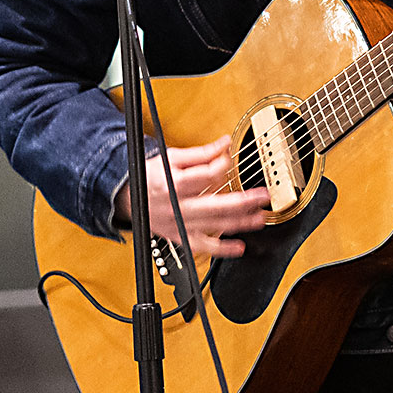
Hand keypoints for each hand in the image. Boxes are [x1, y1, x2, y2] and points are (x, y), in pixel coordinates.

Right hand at [115, 135, 269, 257]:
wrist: (130, 198)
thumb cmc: (152, 176)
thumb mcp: (172, 157)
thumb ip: (201, 152)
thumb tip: (225, 143)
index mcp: (174, 184)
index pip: (207, 175)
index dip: (223, 164)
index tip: (231, 157)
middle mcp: (177, 207)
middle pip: (215, 205)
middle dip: (243, 202)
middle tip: (263, 196)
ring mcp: (179, 224)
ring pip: (213, 226)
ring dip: (240, 223)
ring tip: (260, 218)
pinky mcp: (180, 237)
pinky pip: (202, 247)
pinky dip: (221, 249)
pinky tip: (239, 248)